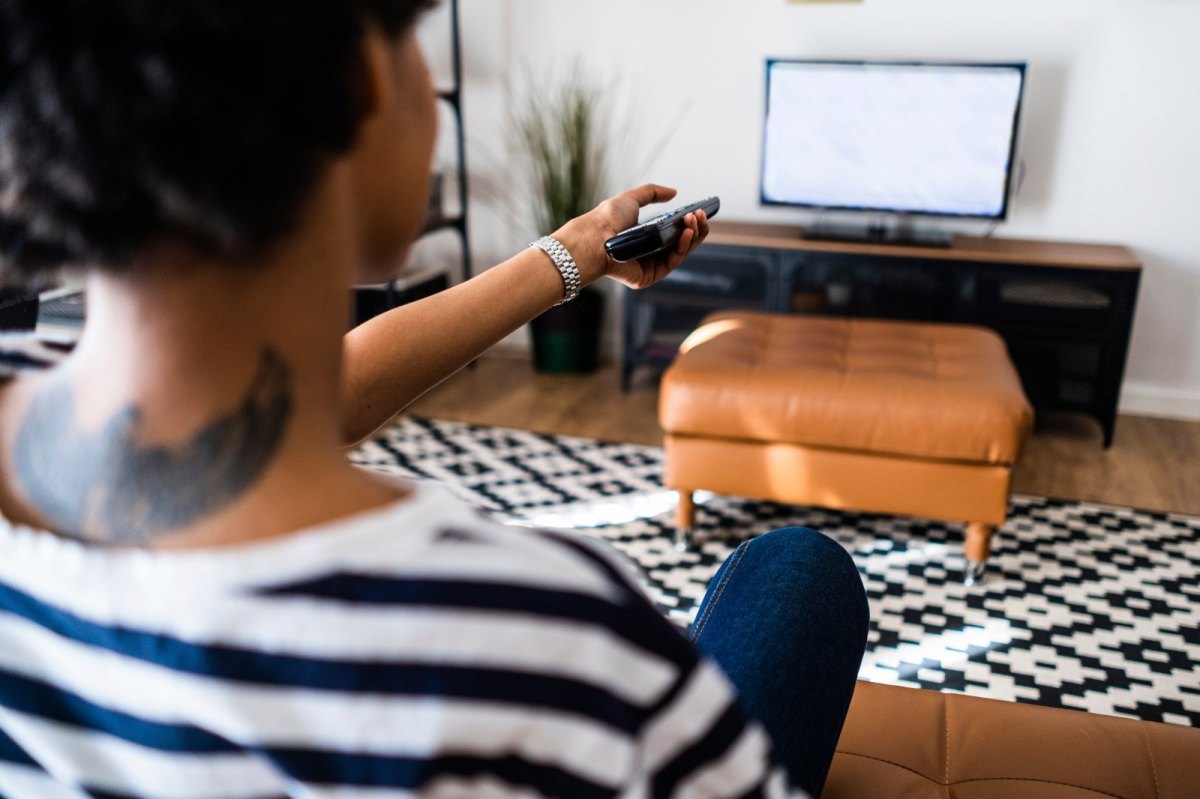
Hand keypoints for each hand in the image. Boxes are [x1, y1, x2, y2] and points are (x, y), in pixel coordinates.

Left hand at [551, 184, 710, 290]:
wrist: (594, 237)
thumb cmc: (606, 219)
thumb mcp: (631, 199)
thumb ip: (653, 193)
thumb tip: (674, 192)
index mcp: (647, 236)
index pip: (674, 232)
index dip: (689, 223)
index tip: (698, 211)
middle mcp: (650, 252)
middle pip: (682, 243)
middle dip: (695, 228)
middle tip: (701, 214)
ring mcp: (651, 266)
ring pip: (681, 252)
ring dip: (692, 235)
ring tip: (695, 219)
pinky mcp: (649, 276)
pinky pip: (672, 262)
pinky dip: (683, 247)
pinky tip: (686, 232)